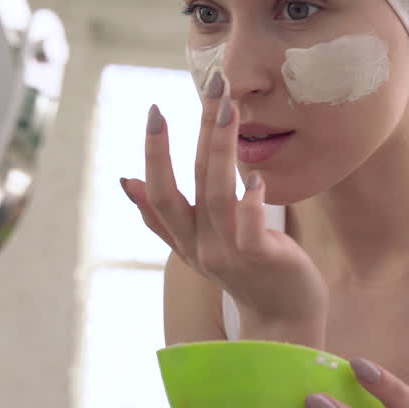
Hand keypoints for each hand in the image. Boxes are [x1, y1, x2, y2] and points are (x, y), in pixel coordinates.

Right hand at [121, 71, 327, 342]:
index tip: (155, 110)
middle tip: (210, 86)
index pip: (160, 192)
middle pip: (191, 183)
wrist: (283, 322)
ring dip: (221, 149)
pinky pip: (250, 230)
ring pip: (218, 197)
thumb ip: (160, 218)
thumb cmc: (246, 274)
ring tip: (229, 108)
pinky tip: (254, 176)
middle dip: (197, 131)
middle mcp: (201, 246)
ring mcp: (230, 254)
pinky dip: (250, 204)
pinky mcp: (262, 260)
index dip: (154, 153)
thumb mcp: (197, 247)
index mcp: (185, 239)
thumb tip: (125, 181)